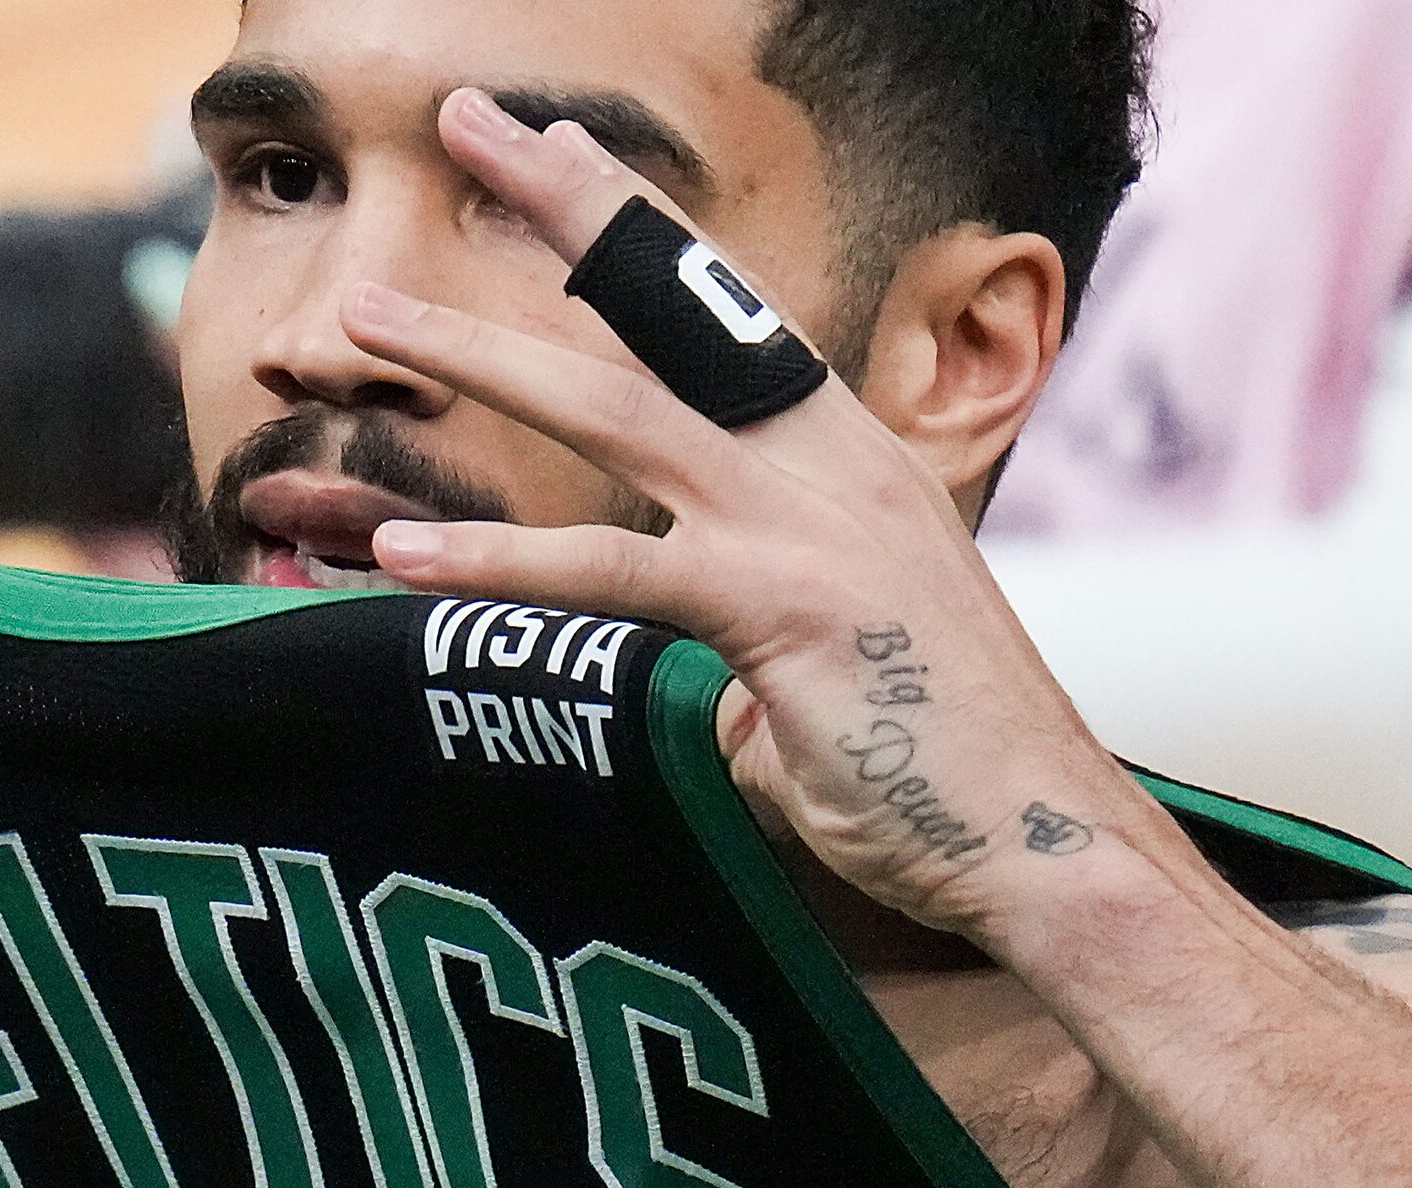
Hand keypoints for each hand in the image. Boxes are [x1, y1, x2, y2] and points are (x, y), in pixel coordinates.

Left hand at [346, 91, 1167, 944]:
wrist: (1048, 845)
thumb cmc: (940, 764)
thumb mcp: (828, 660)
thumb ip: (741, 634)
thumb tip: (693, 673)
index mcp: (841, 453)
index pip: (718, 308)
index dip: (631, 220)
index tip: (552, 142)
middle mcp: (826, 460)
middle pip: (667, 305)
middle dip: (561, 201)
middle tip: (461, 118)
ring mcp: (806, 525)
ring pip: (613, 411)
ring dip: (479, 354)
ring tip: (364, 315)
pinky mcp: (783, 610)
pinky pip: (612, 573)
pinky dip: (498, 561)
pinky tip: (401, 552)